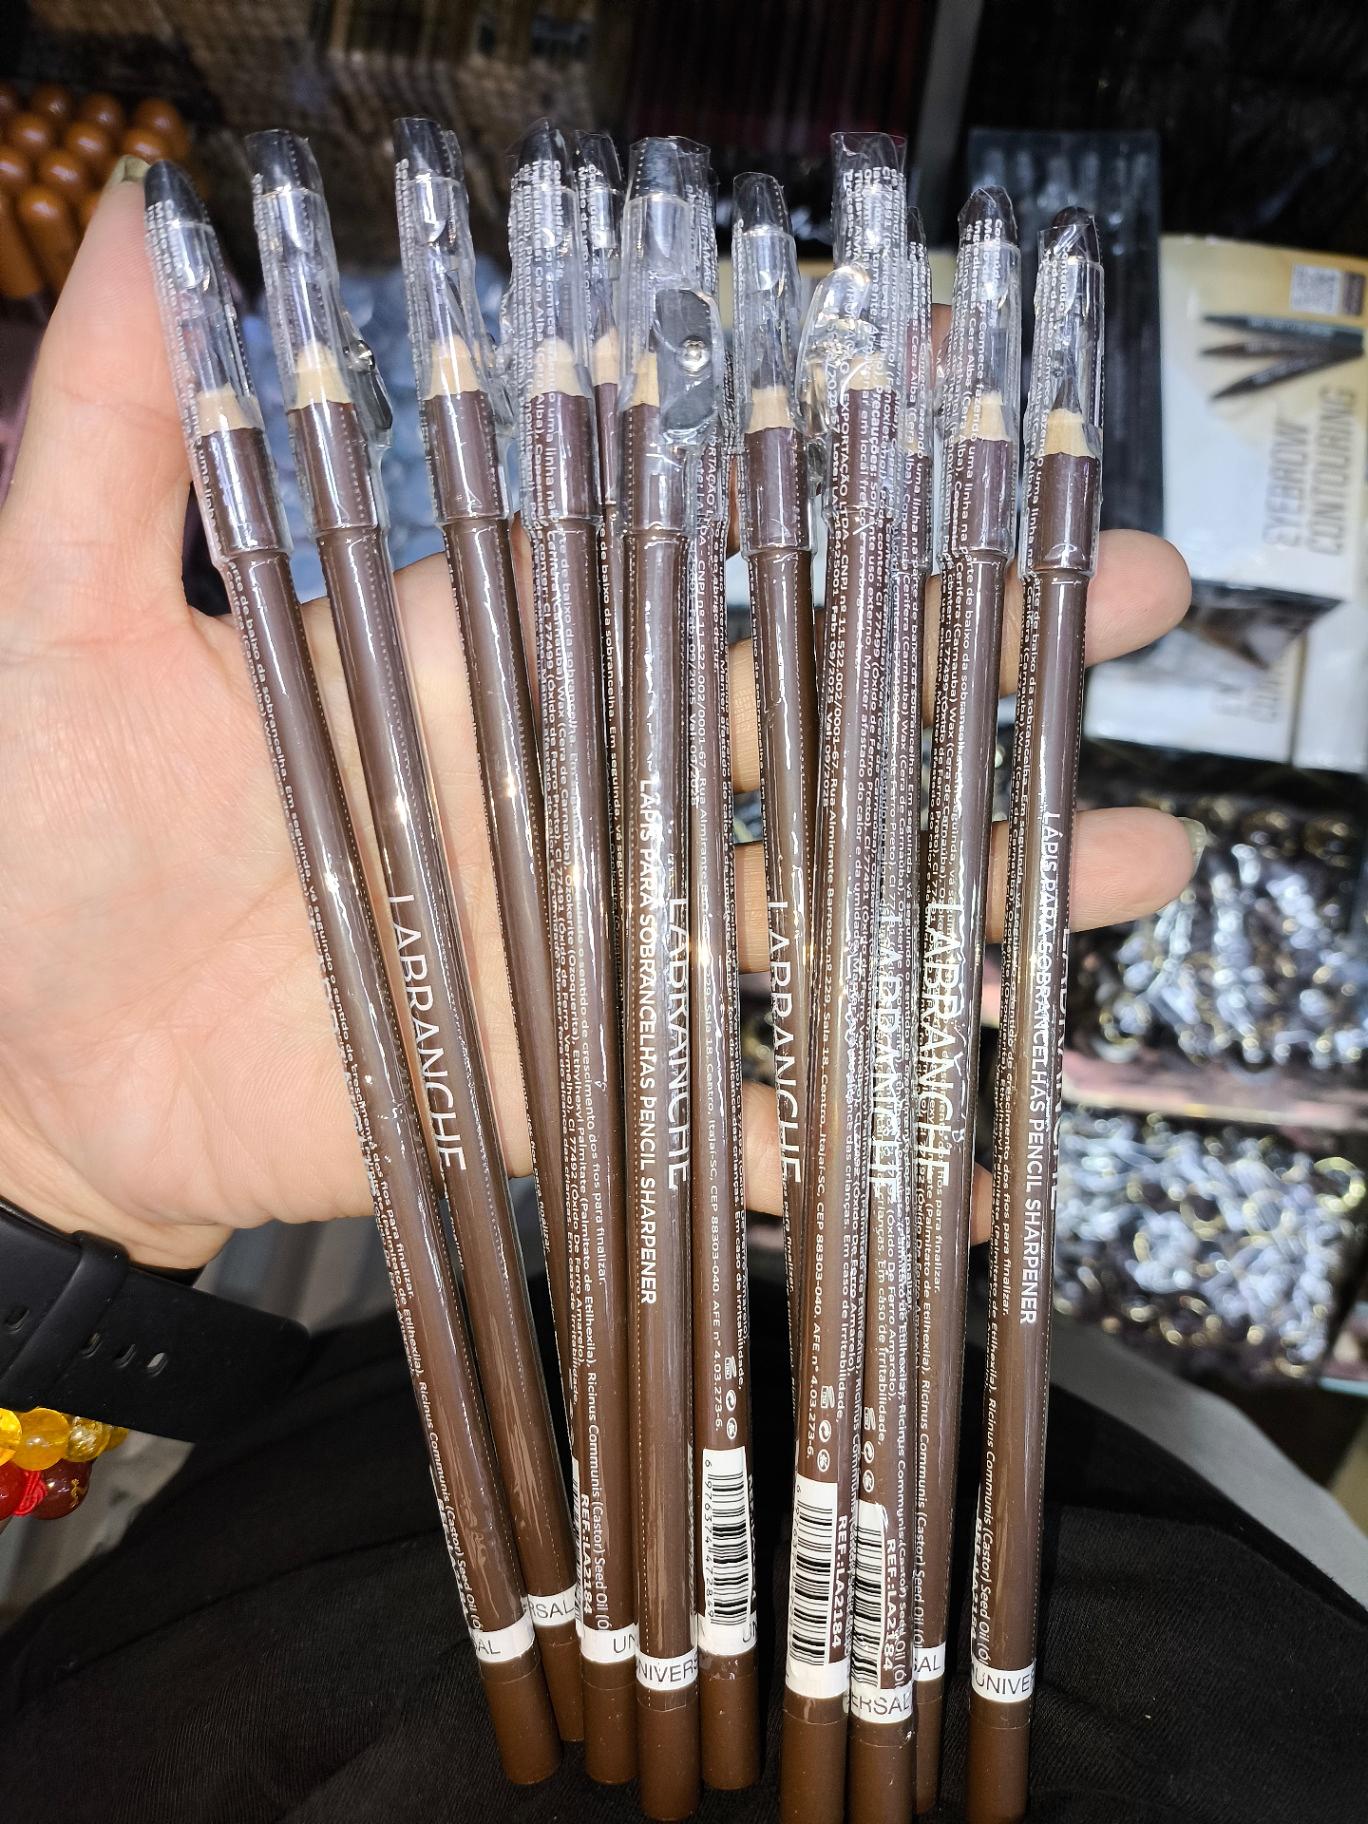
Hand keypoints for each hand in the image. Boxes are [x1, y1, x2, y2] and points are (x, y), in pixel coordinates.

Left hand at [0, 175, 1193, 1270]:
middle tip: (1130, 626)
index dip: (829, 515)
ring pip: (799, 912)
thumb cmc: (24, 831)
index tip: (972, 467)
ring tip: (1123, 866)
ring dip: (959, 895)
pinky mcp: (555, 1084)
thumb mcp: (58, 612)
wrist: (12, 1062)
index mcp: (475, 663)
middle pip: (798, 725)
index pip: (686, 567)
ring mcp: (572, 946)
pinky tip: (956, 1159)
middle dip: (962, 674)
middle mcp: (556, 793)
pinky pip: (713, 1120)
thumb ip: (122, 437)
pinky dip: (826, 1144)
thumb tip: (146, 230)